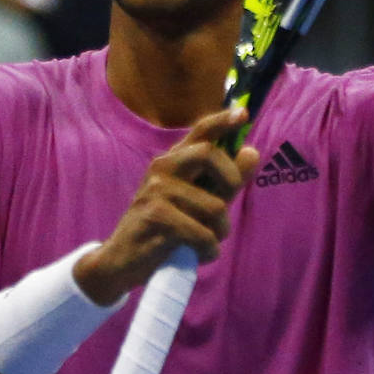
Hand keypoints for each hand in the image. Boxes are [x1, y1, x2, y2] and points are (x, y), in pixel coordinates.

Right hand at [74, 108, 260, 304]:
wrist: (121, 260)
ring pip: (214, 206)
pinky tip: (197, 254)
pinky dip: (208, 250)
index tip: (243, 113)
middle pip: (209, 154)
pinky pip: (202, 233)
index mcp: (172, 161)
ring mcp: (156, 190)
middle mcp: (162, 168)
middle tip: (228, 206)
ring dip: (219, 232)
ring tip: (207, 242)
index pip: (200, 131)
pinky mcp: (155, 216)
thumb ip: (224, 180)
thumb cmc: (164, 229)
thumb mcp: (197, 202)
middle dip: (231, 180)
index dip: (223, 120)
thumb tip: (251, 152)